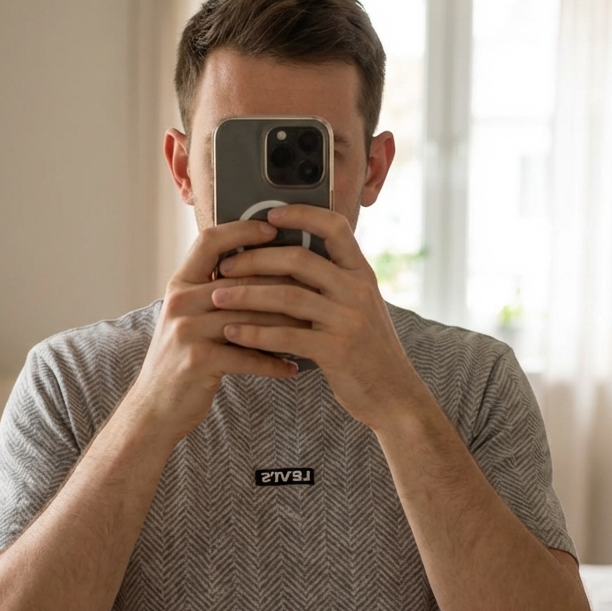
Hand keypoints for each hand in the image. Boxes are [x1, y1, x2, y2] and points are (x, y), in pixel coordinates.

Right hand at [128, 219, 306, 443]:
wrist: (154, 408)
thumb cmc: (182, 361)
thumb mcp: (190, 319)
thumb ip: (215, 296)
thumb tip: (264, 274)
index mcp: (180, 285)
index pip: (211, 241)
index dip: (243, 230)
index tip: (274, 230)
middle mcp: (181, 302)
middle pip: (241, 279)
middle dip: (281, 281)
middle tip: (315, 284)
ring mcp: (187, 331)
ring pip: (249, 317)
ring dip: (285, 324)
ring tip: (313, 326)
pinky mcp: (197, 360)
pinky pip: (247, 356)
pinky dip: (273, 362)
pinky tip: (292, 367)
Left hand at [210, 205, 421, 431]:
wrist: (395, 395)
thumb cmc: (368, 351)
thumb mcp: (360, 308)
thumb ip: (333, 284)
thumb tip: (287, 262)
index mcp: (362, 274)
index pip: (334, 227)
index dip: (301, 215)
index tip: (269, 216)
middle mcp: (357, 290)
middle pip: (299, 259)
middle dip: (255, 259)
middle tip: (225, 266)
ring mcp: (348, 320)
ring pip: (287, 296)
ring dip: (246, 295)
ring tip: (217, 297)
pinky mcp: (336, 350)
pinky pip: (286, 336)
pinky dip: (255, 333)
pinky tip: (232, 333)